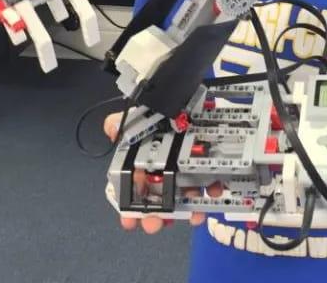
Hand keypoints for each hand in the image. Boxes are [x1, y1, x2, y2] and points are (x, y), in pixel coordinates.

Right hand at [103, 112, 221, 232]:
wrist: (191, 102)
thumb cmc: (161, 114)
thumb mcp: (138, 116)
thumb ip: (120, 122)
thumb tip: (112, 128)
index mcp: (144, 164)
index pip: (132, 191)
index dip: (128, 209)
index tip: (128, 222)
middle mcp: (164, 171)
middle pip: (157, 200)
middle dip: (155, 216)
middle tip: (154, 223)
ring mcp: (185, 172)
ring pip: (183, 197)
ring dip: (186, 210)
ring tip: (190, 216)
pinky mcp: (206, 167)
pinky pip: (209, 183)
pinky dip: (211, 189)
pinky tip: (213, 191)